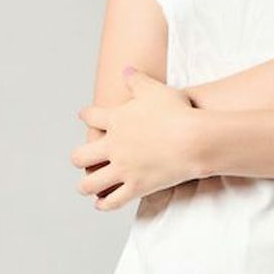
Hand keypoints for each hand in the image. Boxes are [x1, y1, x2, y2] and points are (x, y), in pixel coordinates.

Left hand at [72, 67, 207, 210]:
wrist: (194, 139)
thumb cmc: (178, 112)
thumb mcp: (155, 89)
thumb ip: (137, 80)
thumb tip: (126, 69)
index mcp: (116, 121)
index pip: (91, 117)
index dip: (86, 116)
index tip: (85, 116)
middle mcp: (113, 146)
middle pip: (80, 156)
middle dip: (79, 158)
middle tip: (82, 159)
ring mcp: (123, 168)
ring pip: (90, 184)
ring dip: (86, 185)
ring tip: (87, 186)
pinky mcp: (136, 187)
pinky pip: (112, 201)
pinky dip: (104, 203)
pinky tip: (102, 202)